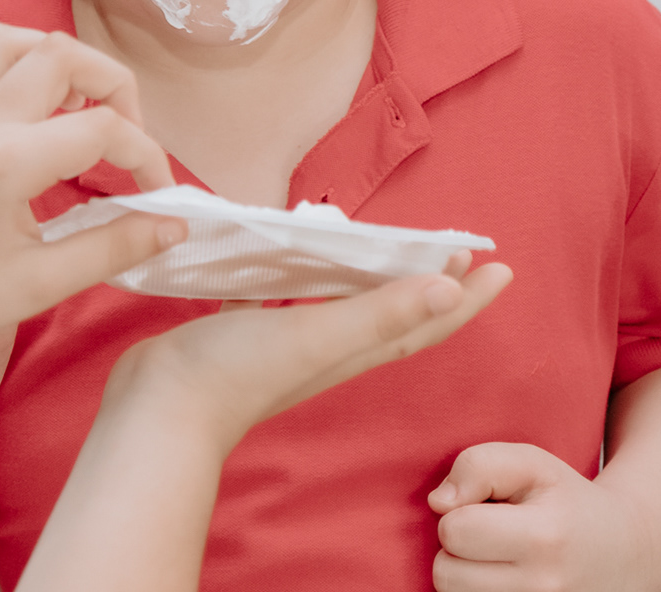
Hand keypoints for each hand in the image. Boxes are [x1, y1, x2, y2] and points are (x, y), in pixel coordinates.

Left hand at [0, 23, 183, 348]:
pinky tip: (16, 100)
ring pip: (8, 40)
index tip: (158, 196)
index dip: (148, 157)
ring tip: (75, 105)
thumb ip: (112, 248)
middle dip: (113, 84)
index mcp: (8, 163)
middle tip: (125, 134)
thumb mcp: (37, 285)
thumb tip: (174, 226)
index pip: (104, 129)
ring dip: (54, 59)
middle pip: (63, 54)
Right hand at [107, 255, 515, 451]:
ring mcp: (288, 343)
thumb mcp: (318, 336)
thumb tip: (453, 286)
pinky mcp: (248, 333)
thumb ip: (380, 313)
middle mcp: (329, 346)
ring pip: (345, 307)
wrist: (159, 411)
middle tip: (457, 251)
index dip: (466, 297)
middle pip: (395, 312)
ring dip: (373, 280)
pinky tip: (288, 256)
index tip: (501, 266)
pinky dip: (301, 277)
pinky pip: (289, 298)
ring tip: (388, 249)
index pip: (425, 319)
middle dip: (430, 283)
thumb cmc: (238, 372)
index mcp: (354, 347)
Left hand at [429, 442, 658, 591]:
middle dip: (458, 549)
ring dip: (466, 577)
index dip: (460, 513)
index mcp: (545, 538)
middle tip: (491, 536)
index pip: (455, 531)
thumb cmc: (567, 501)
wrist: (623, 553)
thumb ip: (479, 465)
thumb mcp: (533, 464)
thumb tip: (438, 503)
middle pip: (446, 574)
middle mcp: (543, 588)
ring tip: (499, 559)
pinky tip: (501, 581)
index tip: (486, 509)